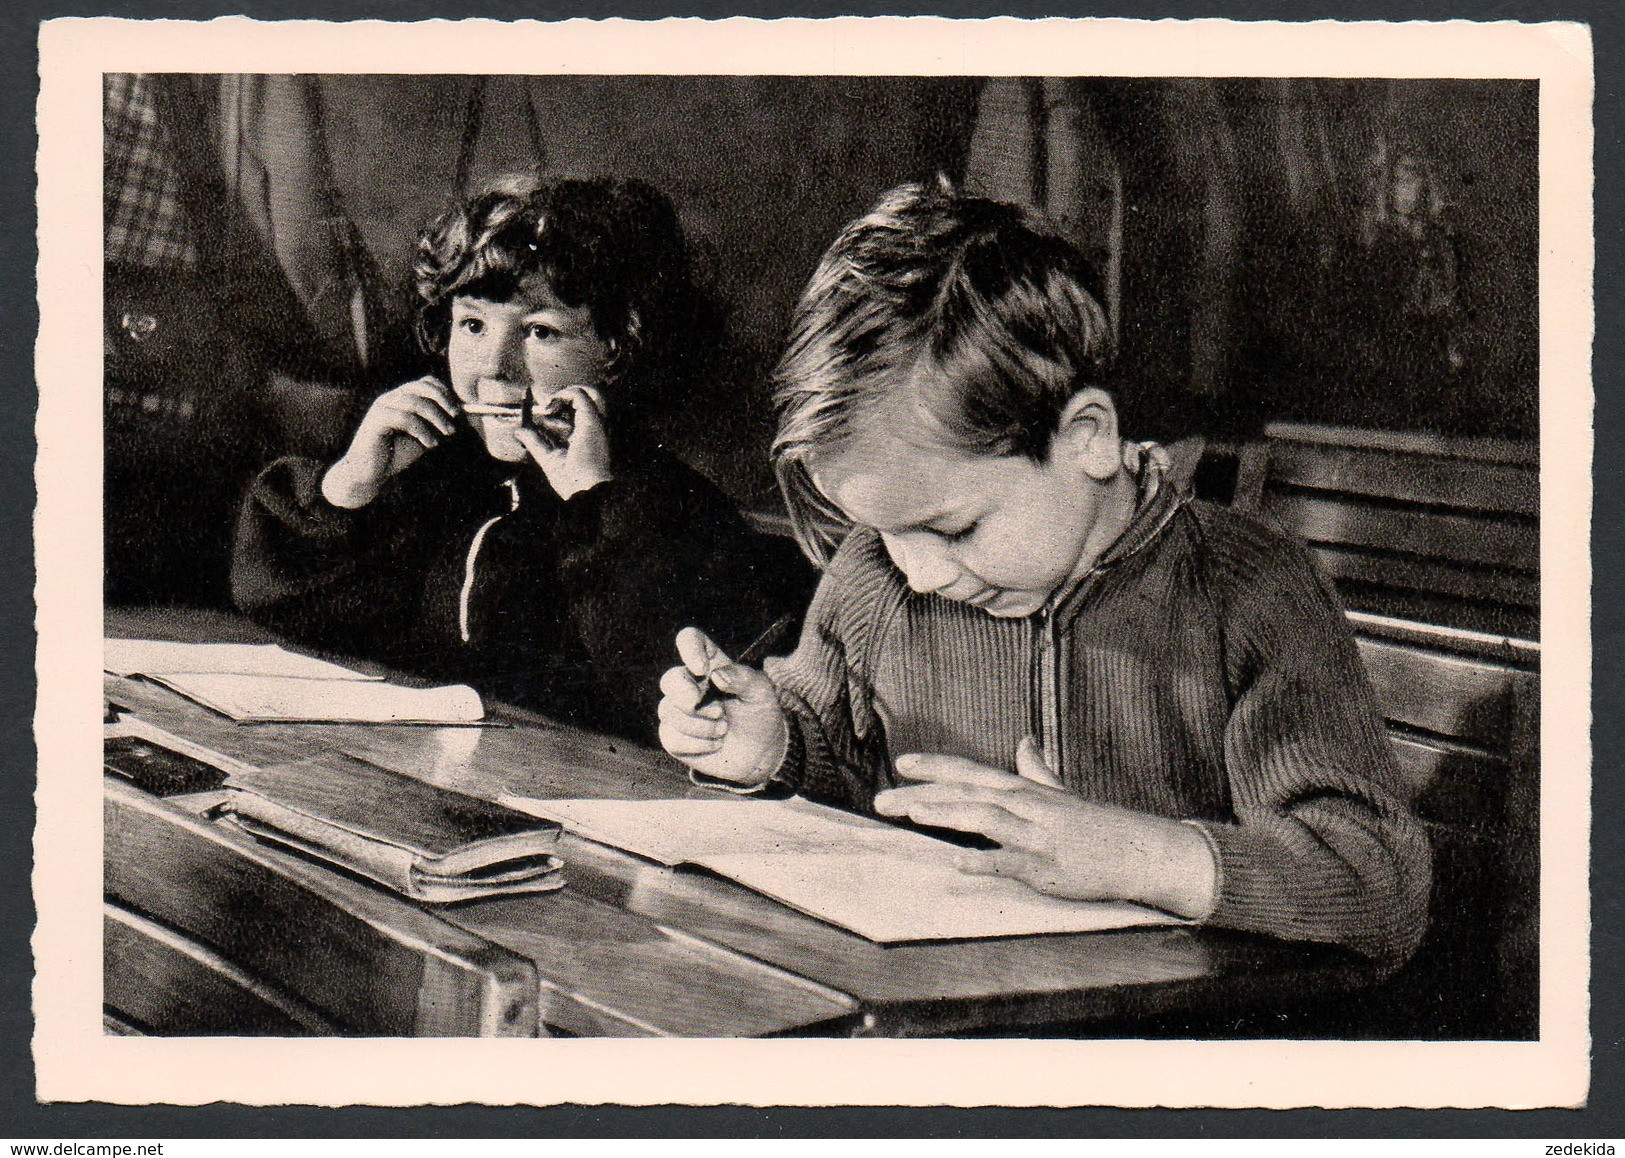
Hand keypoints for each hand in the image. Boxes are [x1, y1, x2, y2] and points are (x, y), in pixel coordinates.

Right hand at [321, 377, 457, 508]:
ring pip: (415, 402)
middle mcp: (390, 398)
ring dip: (436, 418)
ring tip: (446, 434)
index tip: (458, 410)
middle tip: (455, 417)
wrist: (370, 473)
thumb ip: (437, 424)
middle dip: (443, 400)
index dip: (445, 392)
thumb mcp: (423, 437)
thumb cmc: (395, 455)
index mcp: (401, 398)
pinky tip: (430, 444)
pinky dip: (423, 431)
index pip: (425, 382)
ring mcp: (382, 407)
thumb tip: (461, 415)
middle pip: (421, 387)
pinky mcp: (377, 420)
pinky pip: (405, 418)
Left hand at [515, 384, 613, 499]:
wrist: (585, 490)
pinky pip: (579, 394)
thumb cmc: (572, 481)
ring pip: (583, 393)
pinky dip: (563, 394)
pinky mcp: (591, 419)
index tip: (537, 411)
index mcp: (584, 438)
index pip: (570, 416)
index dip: (554, 410)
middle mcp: (590, 428)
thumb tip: (519, 431)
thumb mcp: (548, 458)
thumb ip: (535, 442)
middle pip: (578, 402)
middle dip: (559, 399)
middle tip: (543, 406)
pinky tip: (550, 406)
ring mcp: (593, 423)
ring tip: (548, 406)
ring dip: (562, 395)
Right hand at [657, 627, 788, 786]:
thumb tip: (716, 676)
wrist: (760, 753)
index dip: (690, 649)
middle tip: (717, 711)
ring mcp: (678, 711)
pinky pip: (672, 737)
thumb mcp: (761, 693)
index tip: (702, 669)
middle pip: (669, 680)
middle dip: (685, 695)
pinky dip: (698, 744)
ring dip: (703, 726)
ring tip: (724, 729)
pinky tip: (715, 744)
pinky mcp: (673, 737)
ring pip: (670, 712)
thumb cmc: (759, 715)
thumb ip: (743, 679)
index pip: (690, 640)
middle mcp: (690, 685)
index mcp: (710, 664)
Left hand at [873, 737, 1218, 918]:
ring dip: (948, 814)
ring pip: (987, 818)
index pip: (973, 772)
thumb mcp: (1062, 794)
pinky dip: (985, 861)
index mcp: (1026, 790)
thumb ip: (1037, 771)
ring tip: (914, 814)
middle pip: (968, 793)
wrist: (1140, 851)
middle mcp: (1027, 807)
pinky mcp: (1048, 868)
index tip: (901, 763)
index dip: (936, 766)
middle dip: (923, 794)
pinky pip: (1012, 863)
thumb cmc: (1096, 826)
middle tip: (882, 801)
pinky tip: (957, 863)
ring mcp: (1037, 836)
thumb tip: (1025, 742)